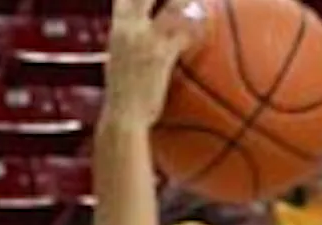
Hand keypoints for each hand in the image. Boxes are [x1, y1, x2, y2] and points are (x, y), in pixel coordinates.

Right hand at [103, 0, 205, 127]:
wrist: (124, 115)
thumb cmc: (122, 93)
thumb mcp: (117, 59)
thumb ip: (127, 41)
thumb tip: (134, 36)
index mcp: (117, 29)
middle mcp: (130, 29)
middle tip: (181, 0)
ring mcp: (147, 40)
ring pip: (171, 8)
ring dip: (186, 3)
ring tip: (199, 4)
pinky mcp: (163, 55)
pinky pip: (184, 34)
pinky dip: (196, 28)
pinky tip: (204, 25)